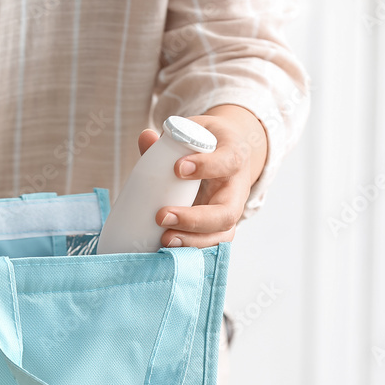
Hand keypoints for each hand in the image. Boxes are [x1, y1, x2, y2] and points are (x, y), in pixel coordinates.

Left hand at [138, 104, 267, 248]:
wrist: (227, 155)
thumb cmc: (207, 144)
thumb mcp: (194, 132)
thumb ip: (170, 139)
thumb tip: (146, 137)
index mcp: (235, 156)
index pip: (229, 161)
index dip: (207, 166)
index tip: (178, 168)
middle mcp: (238, 188)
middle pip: (227, 212)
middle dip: (194, 219)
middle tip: (162, 216)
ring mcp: (231, 211)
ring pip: (221, 234)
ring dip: (192, 240)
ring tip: (164, 240)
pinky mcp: (220, 228)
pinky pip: (212, 245)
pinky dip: (192, 250)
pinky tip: (168, 251)